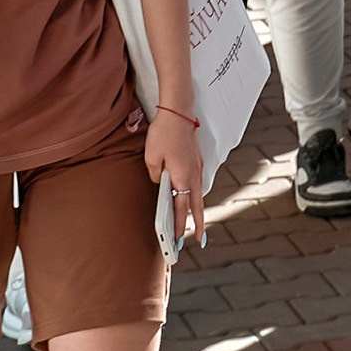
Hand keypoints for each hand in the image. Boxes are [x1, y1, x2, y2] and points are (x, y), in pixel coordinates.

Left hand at [145, 105, 205, 249]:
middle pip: (197, 206)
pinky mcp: (197, 160)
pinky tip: (192, 198)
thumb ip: (155, 175)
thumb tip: (160, 183)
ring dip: (198, 210)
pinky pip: (198, 184)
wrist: (178, 111)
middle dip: (198, 224)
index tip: (179, 239)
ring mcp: (197, 167)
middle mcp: (193, 175)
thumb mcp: (151, 157)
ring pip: (199, 195)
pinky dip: (197, 195)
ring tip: (196, 223)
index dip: (180, 224)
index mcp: (182, 177)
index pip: (181, 207)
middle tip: (199, 239)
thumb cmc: (164, 133)